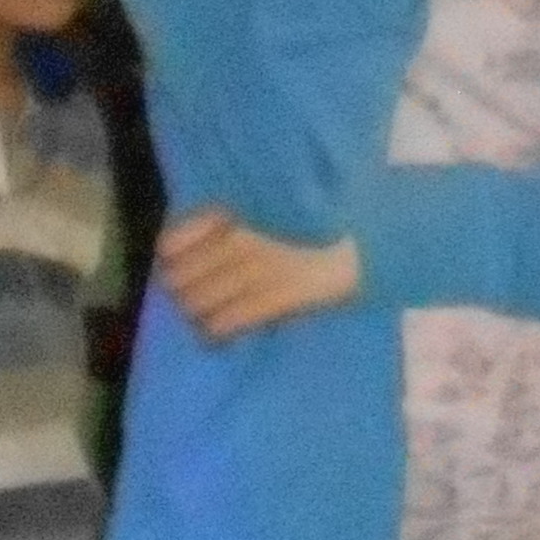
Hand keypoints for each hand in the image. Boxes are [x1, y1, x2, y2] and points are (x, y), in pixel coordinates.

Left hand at [158, 207, 362, 342]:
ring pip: (196, 303)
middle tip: (192, 296)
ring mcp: (254, 271)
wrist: (369, 241)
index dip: (170, 260)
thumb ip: (229, 218)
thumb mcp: (269, 205)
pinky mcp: (273, 298)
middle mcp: (237, 240)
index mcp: (234, 213)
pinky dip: (215, 331)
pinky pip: (224, 322)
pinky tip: (219, 333)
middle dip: (181, 290)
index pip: (172, 243)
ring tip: (206, 315)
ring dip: (196, 313)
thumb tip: (189, 245)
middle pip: (179, 278)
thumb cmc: (320, 221)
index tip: (178, 266)